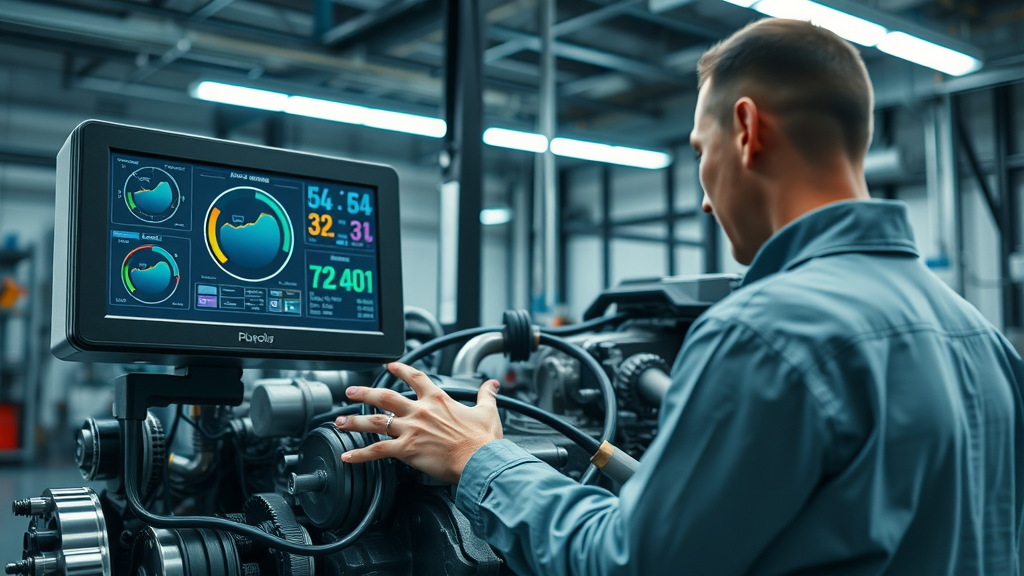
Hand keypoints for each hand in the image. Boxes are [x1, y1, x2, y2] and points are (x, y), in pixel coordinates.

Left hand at [334, 362, 502, 483]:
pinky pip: (377, 451)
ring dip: (354, 421)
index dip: (400, 369)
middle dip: (365, 393)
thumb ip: (486, 395)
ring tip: (339, 421)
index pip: (415, 377)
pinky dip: (360, 454)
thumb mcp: (488, 411)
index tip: (389, 366)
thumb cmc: (484, 440)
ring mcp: (411, 430)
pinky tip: (347, 455)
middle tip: (351, 391)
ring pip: (375, 422)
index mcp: (438, 399)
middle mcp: (420, 411)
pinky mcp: (406, 450)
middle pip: (385, 397)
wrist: (480, 460)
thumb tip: (492, 384)